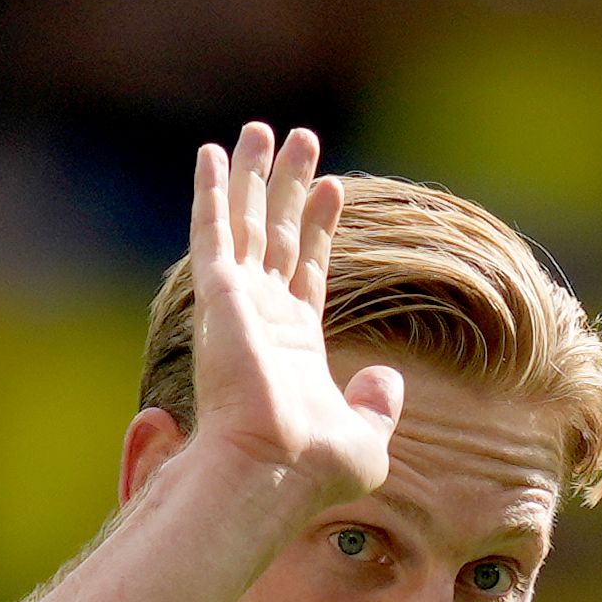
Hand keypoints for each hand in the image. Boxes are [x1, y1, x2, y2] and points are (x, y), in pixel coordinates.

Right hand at [185, 122, 404, 505]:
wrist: (276, 471)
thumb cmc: (316, 469)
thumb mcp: (366, 437)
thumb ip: (377, 404)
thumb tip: (388, 379)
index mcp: (294, 346)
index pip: (307, 269)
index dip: (318, 226)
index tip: (333, 186)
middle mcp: (262, 319)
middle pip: (276, 236)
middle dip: (286, 187)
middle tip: (296, 139)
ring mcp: (239, 305)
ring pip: (246, 223)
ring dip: (253, 176)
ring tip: (263, 129)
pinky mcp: (220, 298)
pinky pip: (215, 233)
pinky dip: (213, 193)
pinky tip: (214, 154)